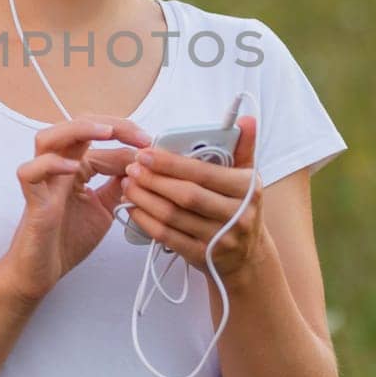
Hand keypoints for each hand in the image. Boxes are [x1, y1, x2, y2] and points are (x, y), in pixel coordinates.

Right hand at [1, 114, 153, 302]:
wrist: (43, 272)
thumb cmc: (67, 240)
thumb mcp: (104, 209)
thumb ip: (118, 186)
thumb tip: (139, 166)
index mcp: (75, 168)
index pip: (99, 138)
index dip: (127, 138)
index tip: (152, 146)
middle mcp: (57, 168)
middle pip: (76, 126)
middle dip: (111, 124)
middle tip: (139, 137)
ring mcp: (43, 182)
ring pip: (47, 139)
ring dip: (78, 130)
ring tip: (106, 133)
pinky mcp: (33, 201)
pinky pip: (30, 173)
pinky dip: (51, 164)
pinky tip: (74, 168)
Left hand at [119, 116, 266, 280]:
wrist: (247, 256)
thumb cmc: (241, 207)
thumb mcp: (248, 177)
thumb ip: (244, 146)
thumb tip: (246, 119)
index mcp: (247, 190)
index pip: (204, 173)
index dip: (172, 163)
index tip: (146, 153)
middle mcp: (237, 216)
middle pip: (187, 196)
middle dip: (154, 180)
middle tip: (131, 167)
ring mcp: (219, 240)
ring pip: (174, 217)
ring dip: (145, 199)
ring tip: (128, 184)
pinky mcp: (201, 257)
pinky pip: (168, 237)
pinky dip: (147, 222)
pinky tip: (133, 208)